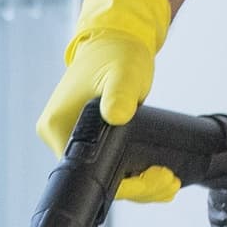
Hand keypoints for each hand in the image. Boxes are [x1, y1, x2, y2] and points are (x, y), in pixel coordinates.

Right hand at [35, 0, 181, 200]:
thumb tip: (115, 116)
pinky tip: (154, 175)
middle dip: (138, 187)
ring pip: (105, 174)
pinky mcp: (86, 137)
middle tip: (168, 181)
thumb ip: (119, 95)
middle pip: (97, 178)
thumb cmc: (117, 54)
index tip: (155, 179)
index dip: (125, 184)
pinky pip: (107, 163)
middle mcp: (59, 136)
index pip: (88, 172)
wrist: (116, 39)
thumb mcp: (123, 75)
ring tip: (168, 181)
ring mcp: (71, 138)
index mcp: (58, 127)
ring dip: (138, 183)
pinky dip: (131, 172)